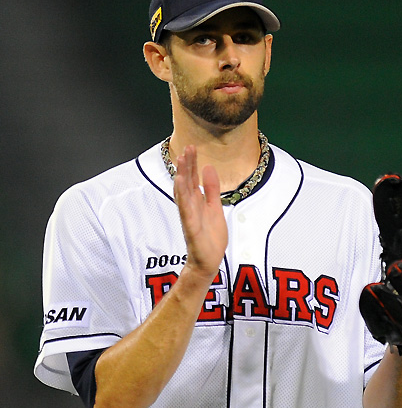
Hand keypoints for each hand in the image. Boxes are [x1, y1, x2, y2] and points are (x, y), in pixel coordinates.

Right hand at [174, 146, 227, 280]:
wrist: (209, 261)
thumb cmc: (210, 237)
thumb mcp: (215, 207)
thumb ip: (212, 189)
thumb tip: (208, 167)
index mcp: (197, 202)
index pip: (193, 178)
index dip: (192, 163)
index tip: (191, 147)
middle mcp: (190, 206)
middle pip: (187, 182)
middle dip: (186, 165)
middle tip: (187, 147)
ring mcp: (189, 216)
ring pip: (183, 193)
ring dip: (182, 176)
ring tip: (180, 160)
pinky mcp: (191, 227)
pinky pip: (185, 210)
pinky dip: (183, 197)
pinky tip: (181, 184)